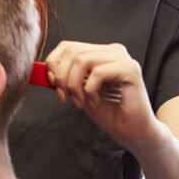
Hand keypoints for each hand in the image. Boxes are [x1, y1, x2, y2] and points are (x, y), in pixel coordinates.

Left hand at [43, 41, 159, 149]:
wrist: (133, 132)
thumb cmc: (109, 112)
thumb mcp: (80, 91)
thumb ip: (66, 78)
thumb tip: (45, 70)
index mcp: (101, 52)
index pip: (68, 47)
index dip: (54, 65)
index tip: (55, 87)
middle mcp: (113, 51)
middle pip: (73, 52)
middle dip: (62, 77)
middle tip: (66, 98)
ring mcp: (123, 58)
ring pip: (82, 61)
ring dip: (75, 85)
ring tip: (81, 102)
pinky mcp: (130, 69)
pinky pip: (98, 72)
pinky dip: (89, 90)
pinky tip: (95, 102)